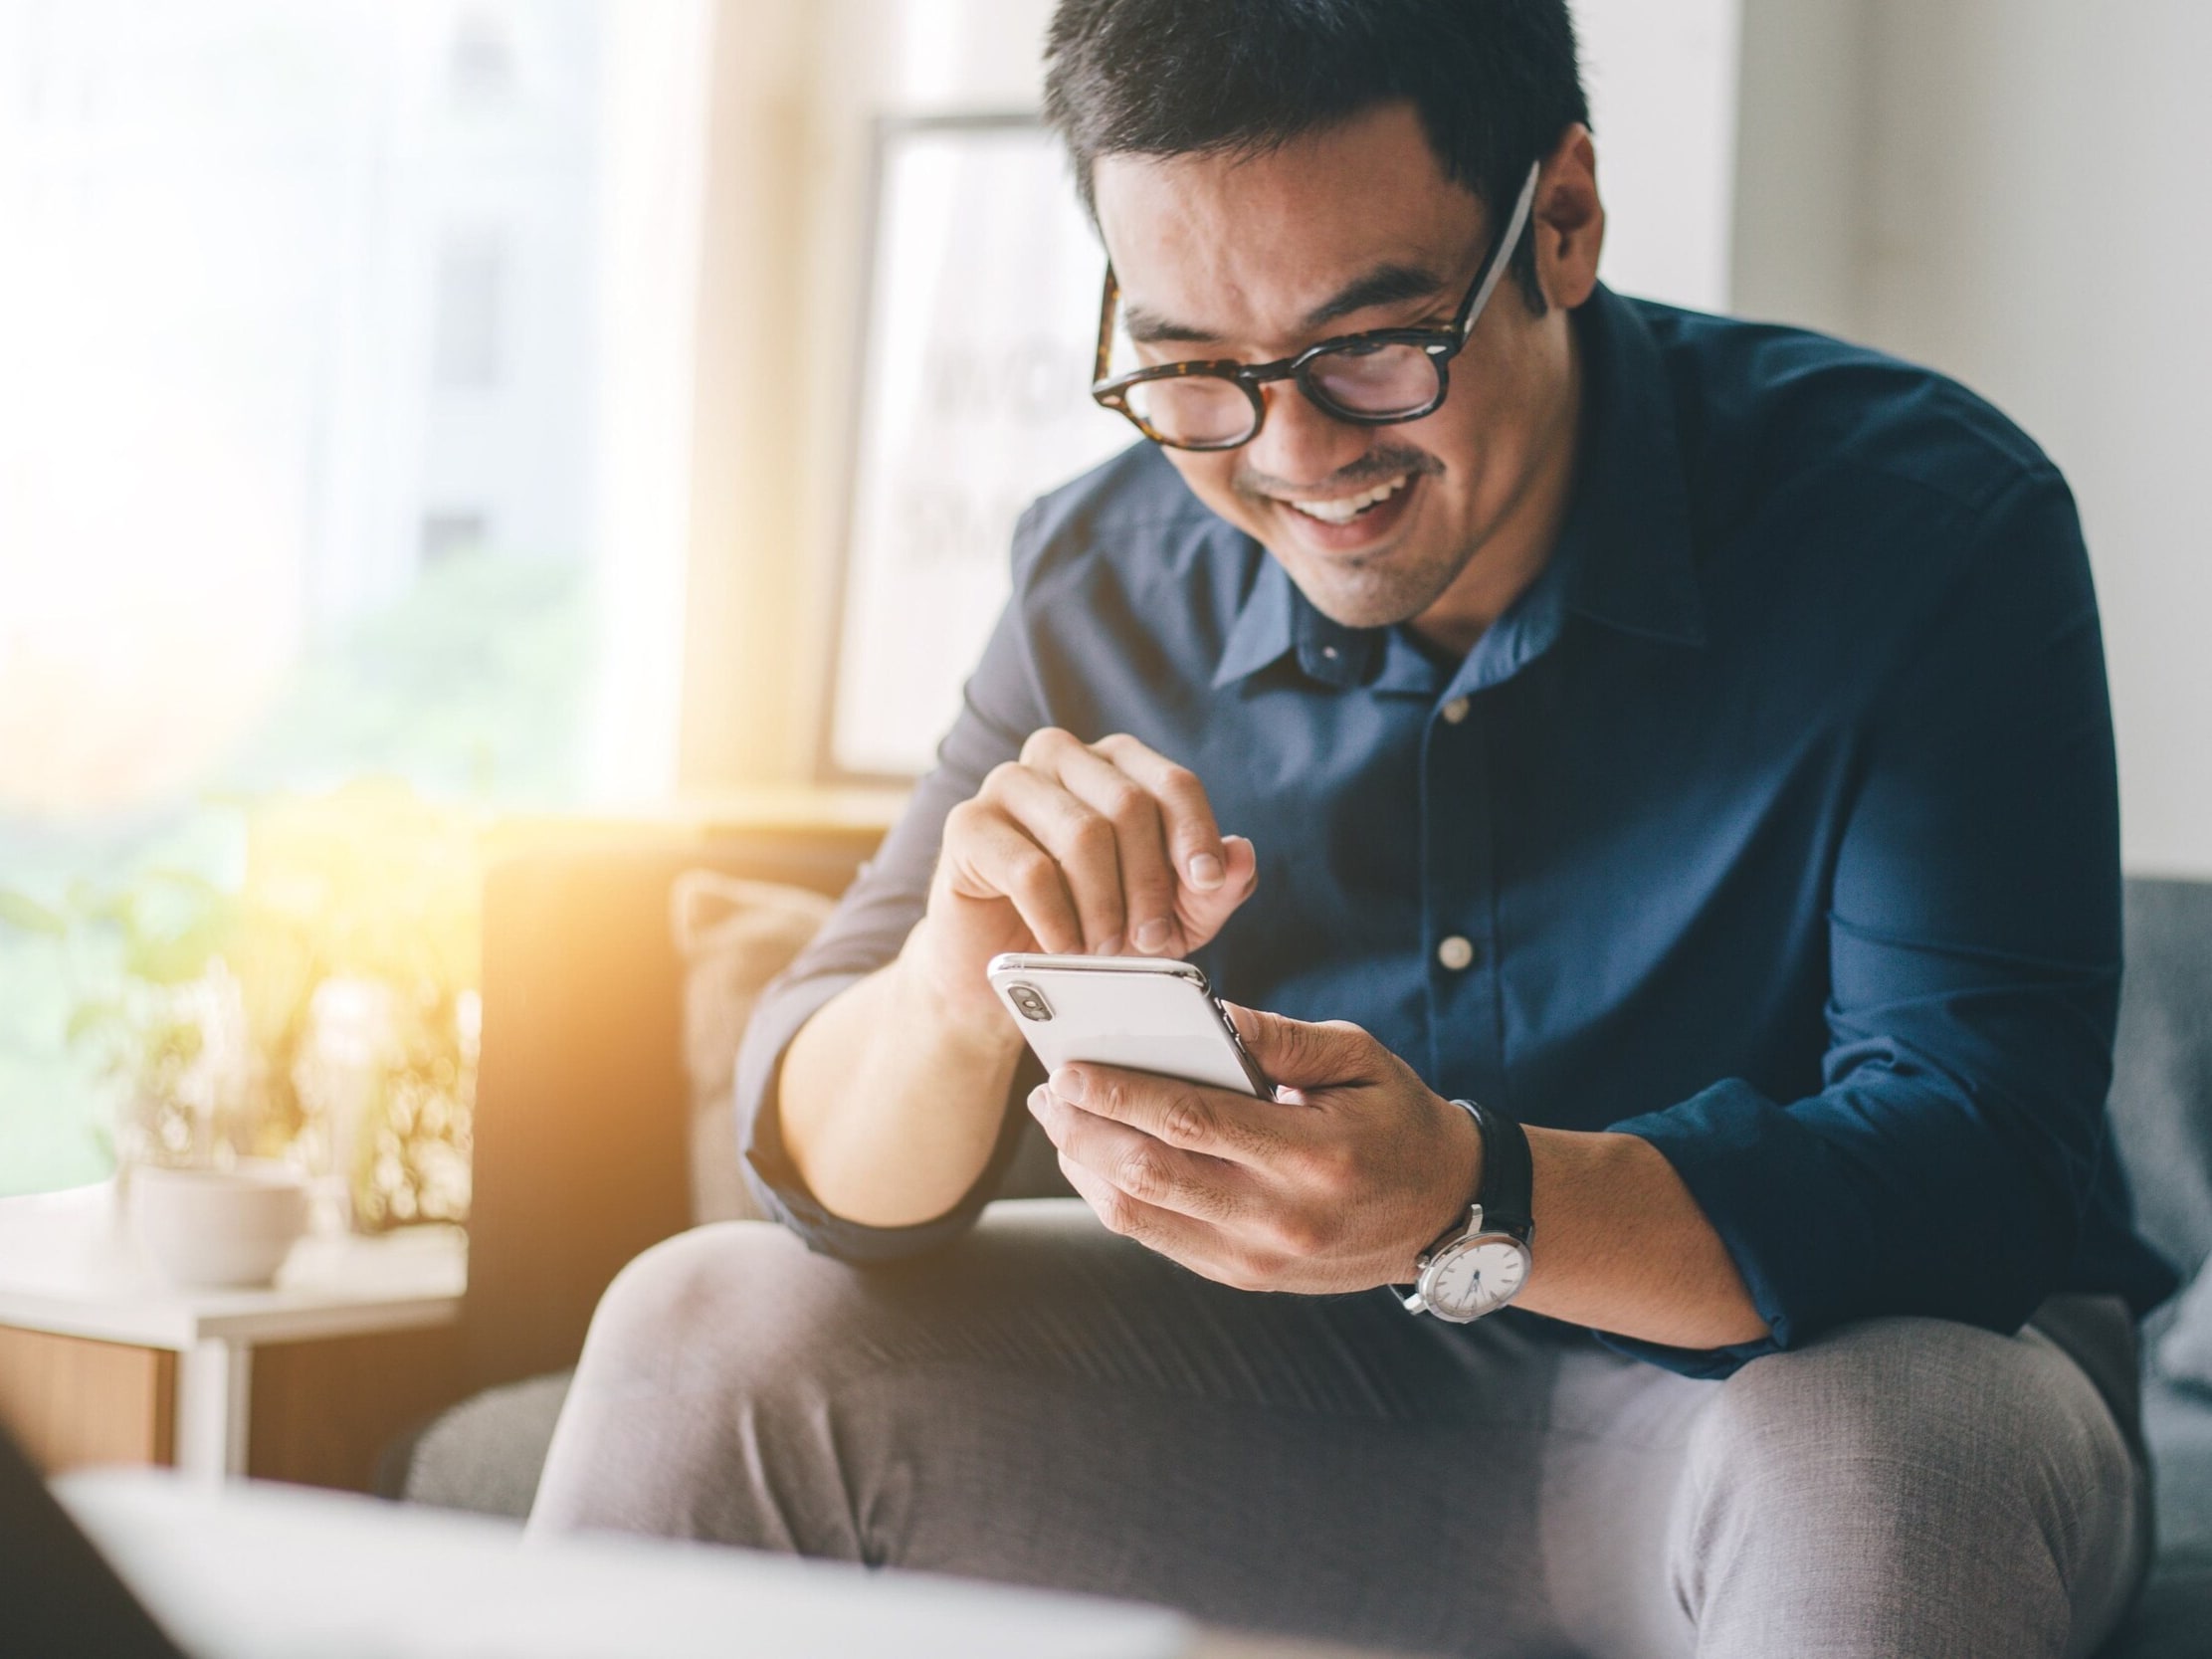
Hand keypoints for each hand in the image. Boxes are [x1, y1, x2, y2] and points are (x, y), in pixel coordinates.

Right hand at [906, 729, 1259, 1038]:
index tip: (1205, 885)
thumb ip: (1211, 890)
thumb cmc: (1093, 929)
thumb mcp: (1170, 918)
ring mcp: (1009, 784)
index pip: (1171, 783)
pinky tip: (1064, 948)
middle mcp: (1062, 757)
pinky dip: (1058, 920)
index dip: (1195, 835)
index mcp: (1115, 763)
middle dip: (1149, 883)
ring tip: (1104, 949)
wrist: (1003, 970)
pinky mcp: (967, 824)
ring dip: (1105, 906)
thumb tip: (1241, 855)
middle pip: (1129, 805)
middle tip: (1150, 940)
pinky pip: (1030, 869)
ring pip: (1082, 834)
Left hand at [1027, 1005, 1482, 1293]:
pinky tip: (1095, 1159)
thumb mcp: (1359, 1059)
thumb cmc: (1397, 1119)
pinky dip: (1114, 1198)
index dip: (1120, 1093)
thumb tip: (1207, 1014)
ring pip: (1141, 1216)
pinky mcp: (1244, 1278)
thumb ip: (1281, 1038)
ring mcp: (1258, 1259)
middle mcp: (1280, 1218)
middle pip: (1151, 1174)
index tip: (1070, 1067)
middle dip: (1085, 1129)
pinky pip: (1158, 1238)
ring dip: (1086, 1167)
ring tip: (1060, 1121)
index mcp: (1313, 1156)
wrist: (1445, 1213)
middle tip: (1049, 1090)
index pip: (1191, 1122)